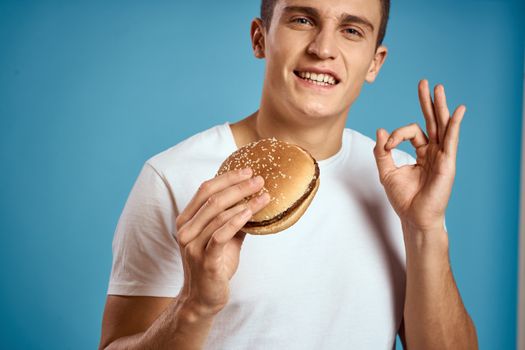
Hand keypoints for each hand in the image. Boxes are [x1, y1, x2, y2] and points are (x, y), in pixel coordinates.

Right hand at [174, 168, 269, 315]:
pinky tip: (250, 213)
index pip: (205, 190)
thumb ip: (233, 219)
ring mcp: (193, 245)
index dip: (226, 178)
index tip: (247, 171)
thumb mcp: (224, 237)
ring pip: (218, 214)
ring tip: (263, 196)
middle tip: (259, 180)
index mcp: (187, 220)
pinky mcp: (205, 260)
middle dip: (238, 186)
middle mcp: (186, 230)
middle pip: (212, 199)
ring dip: (244, 202)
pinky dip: (236, 221)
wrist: (203, 298)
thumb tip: (255, 199)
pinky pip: (220, 235)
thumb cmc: (214, 265)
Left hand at [373, 80, 465, 232]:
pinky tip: (458, 111)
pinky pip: (450, 141)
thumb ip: (382, 151)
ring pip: (442, 126)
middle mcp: (434, 152)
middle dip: (428, 102)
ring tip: (438, 88)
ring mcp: (442, 156)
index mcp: (422, 153)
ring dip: (439, 106)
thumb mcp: (387, 172)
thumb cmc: (403, 198)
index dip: (396, 135)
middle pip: (432, 121)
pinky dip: (454, 125)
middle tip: (424, 83)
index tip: (387, 146)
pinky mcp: (447, 164)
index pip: (411, 132)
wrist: (413, 218)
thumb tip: (380, 130)